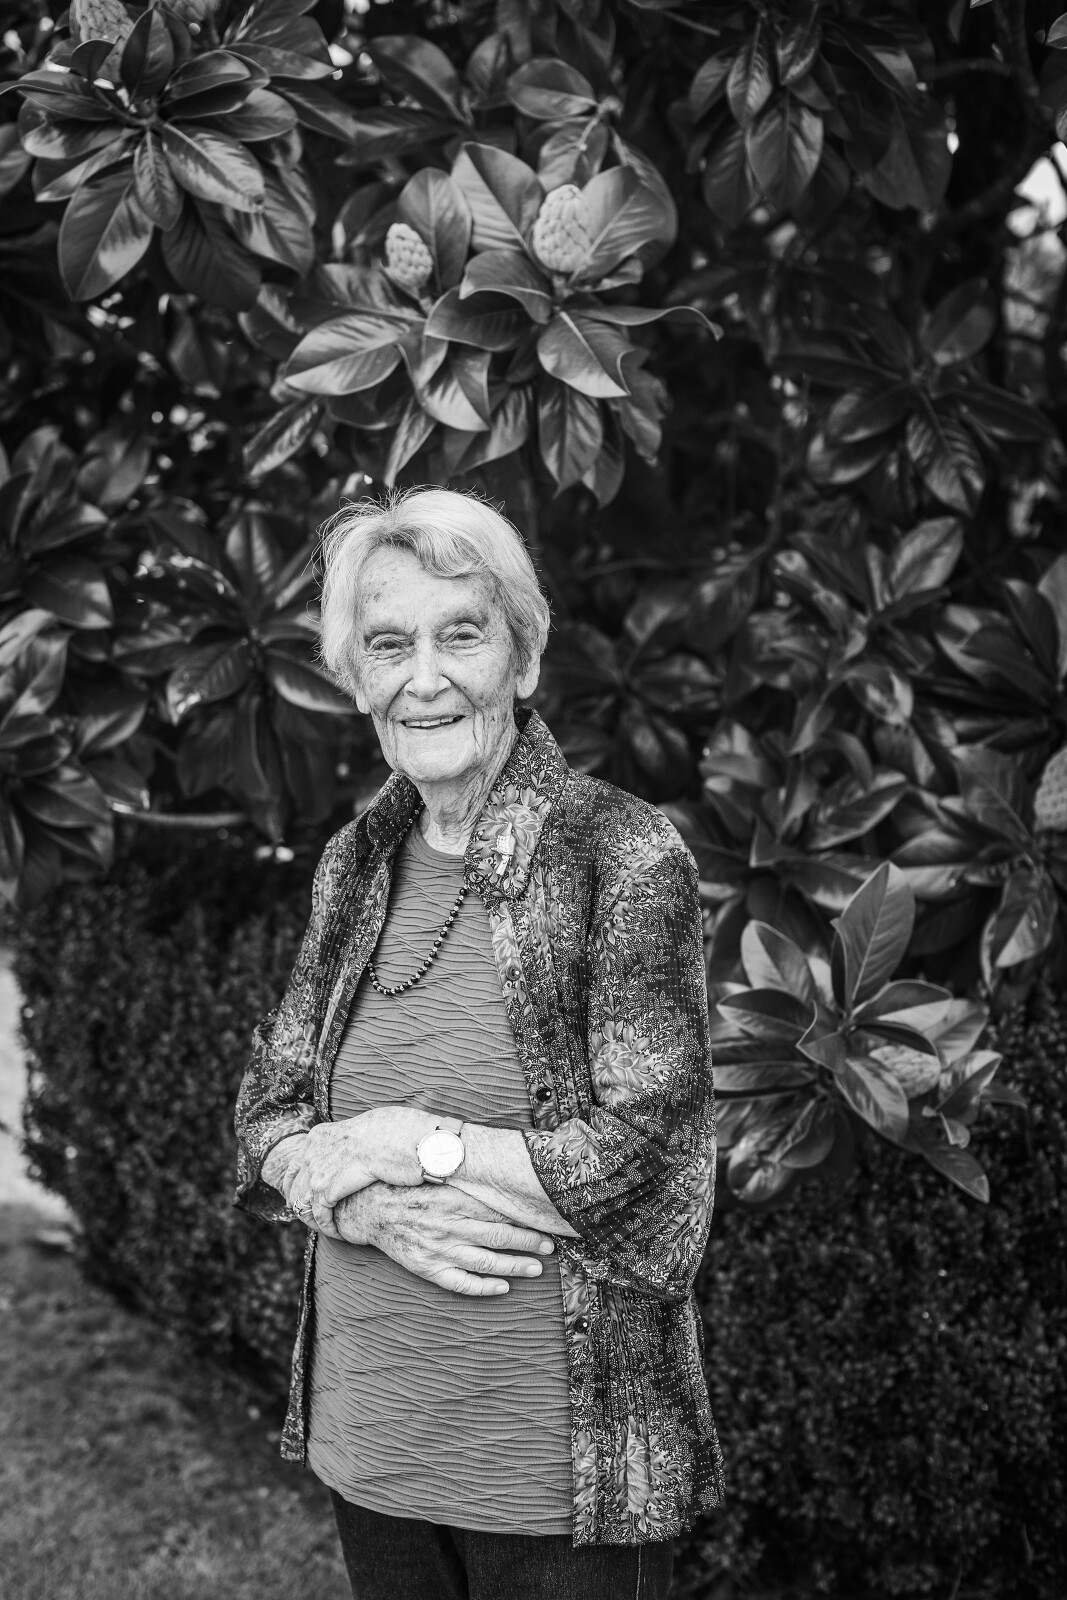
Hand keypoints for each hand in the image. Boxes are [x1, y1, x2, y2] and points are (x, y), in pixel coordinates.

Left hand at [283, 1107, 436, 1234]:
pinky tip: (338, 1233)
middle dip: (301, 1205)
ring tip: (328, 1229)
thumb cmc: (401, 1134)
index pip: (296, 1163)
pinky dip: (327, 1226)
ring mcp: (317, 1165)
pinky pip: (318, 1213)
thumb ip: (353, 1144)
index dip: (298, 1185)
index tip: (307, 1201)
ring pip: (301, 1201)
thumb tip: (357, 1154)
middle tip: (315, 1221)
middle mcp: (314, 1147)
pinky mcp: (327, 1185)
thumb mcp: (368, 1132)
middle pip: (292, 1184)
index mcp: (322, 1134)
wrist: (410, 1138)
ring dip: (313, 1220)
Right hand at [336, 1184, 555, 1297]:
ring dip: (515, 1266)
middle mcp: (450, 1225)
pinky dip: (484, 1288)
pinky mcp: (427, 1267)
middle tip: (549, 1246)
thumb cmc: (410, 1188)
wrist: (370, 1208)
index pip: (500, 1212)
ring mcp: (439, 1249)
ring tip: (537, 1268)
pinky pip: (461, 1283)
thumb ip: (468, 1178)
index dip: (526, 1219)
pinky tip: (503, 1287)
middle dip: (529, 1242)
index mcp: (455, 1199)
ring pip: (486, 1262)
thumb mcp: (439, 1176)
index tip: (547, 1222)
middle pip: (499, 1237)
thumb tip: (500, 1171)